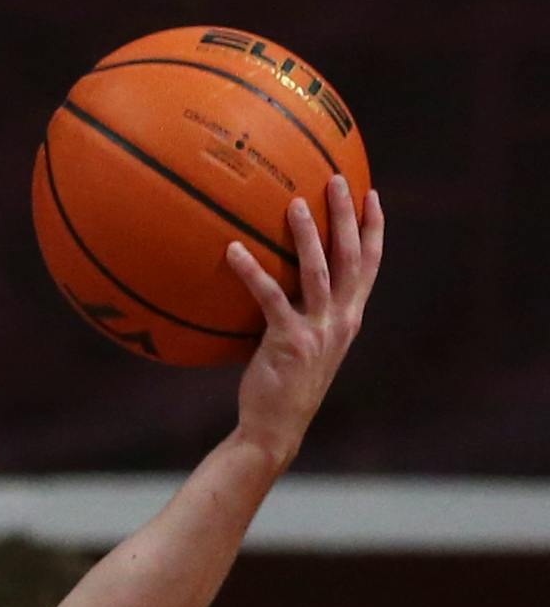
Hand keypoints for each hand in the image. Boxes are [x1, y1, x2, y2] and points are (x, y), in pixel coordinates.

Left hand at [225, 175, 385, 466]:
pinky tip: (233, 250)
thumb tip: (281, 280)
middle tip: (337, 178)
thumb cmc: (284, 385)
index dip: (374, 229)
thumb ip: (304, 312)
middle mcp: (341, 320)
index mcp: (349, 318)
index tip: (372, 195)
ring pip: (318, 271)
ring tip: (293, 202)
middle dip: (346, 216)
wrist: (277, 428)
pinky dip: (252, 272)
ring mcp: (318, 331)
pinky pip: (271, 298)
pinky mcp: (289, 342)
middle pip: (350, 257)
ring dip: (307, 234)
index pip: (369, 265)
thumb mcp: (305, 343)